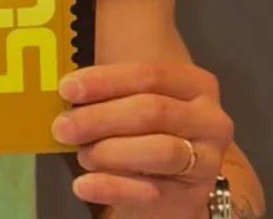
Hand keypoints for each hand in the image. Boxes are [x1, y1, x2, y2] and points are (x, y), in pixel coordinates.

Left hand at [52, 62, 234, 218]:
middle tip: (62, 127)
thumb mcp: (133, 100)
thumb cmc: (145, 128)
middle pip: (152, 111)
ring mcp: (207, 161)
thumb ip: (106, 92)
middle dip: (100, 118)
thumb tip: (64, 90)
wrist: (171, 180)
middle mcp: (210, 120)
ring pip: (159, 151)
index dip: (105, 81)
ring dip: (110, 152)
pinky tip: (84, 185)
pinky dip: (112, 188)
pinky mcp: (193, 197)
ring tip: (81, 155)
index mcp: (194, 84)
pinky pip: (150, 192)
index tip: (66, 89)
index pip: (149, 74)